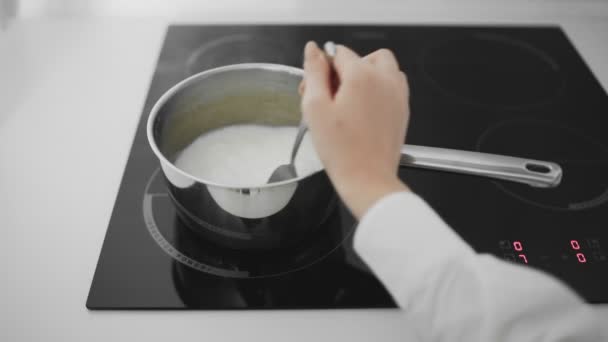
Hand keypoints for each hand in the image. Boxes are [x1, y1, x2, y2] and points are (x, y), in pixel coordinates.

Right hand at [300, 41, 410, 218]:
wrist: (367, 179)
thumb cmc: (342, 151)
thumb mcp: (315, 108)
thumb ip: (313, 72)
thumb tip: (313, 50)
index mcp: (362, 76)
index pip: (338, 53)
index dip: (322, 70)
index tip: (315, 91)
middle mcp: (385, 79)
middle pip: (363, 56)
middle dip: (346, 69)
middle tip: (331, 94)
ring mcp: (397, 94)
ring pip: (382, 67)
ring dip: (365, 75)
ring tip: (349, 100)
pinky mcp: (403, 109)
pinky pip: (392, 84)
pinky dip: (378, 89)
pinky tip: (363, 110)